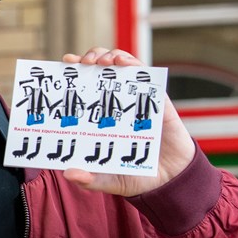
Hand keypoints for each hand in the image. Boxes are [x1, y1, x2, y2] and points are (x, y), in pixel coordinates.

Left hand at [59, 47, 194, 195]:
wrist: (171, 181)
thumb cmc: (137, 176)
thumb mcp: (109, 181)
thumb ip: (90, 180)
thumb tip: (67, 174)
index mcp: (101, 118)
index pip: (84, 89)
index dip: (74, 74)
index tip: (65, 64)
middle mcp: (116, 105)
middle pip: (100, 71)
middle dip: (89, 59)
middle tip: (81, 63)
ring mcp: (137, 100)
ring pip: (121, 68)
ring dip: (110, 56)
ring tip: (102, 61)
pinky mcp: (157, 101)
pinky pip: (146, 77)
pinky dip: (134, 64)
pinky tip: (124, 62)